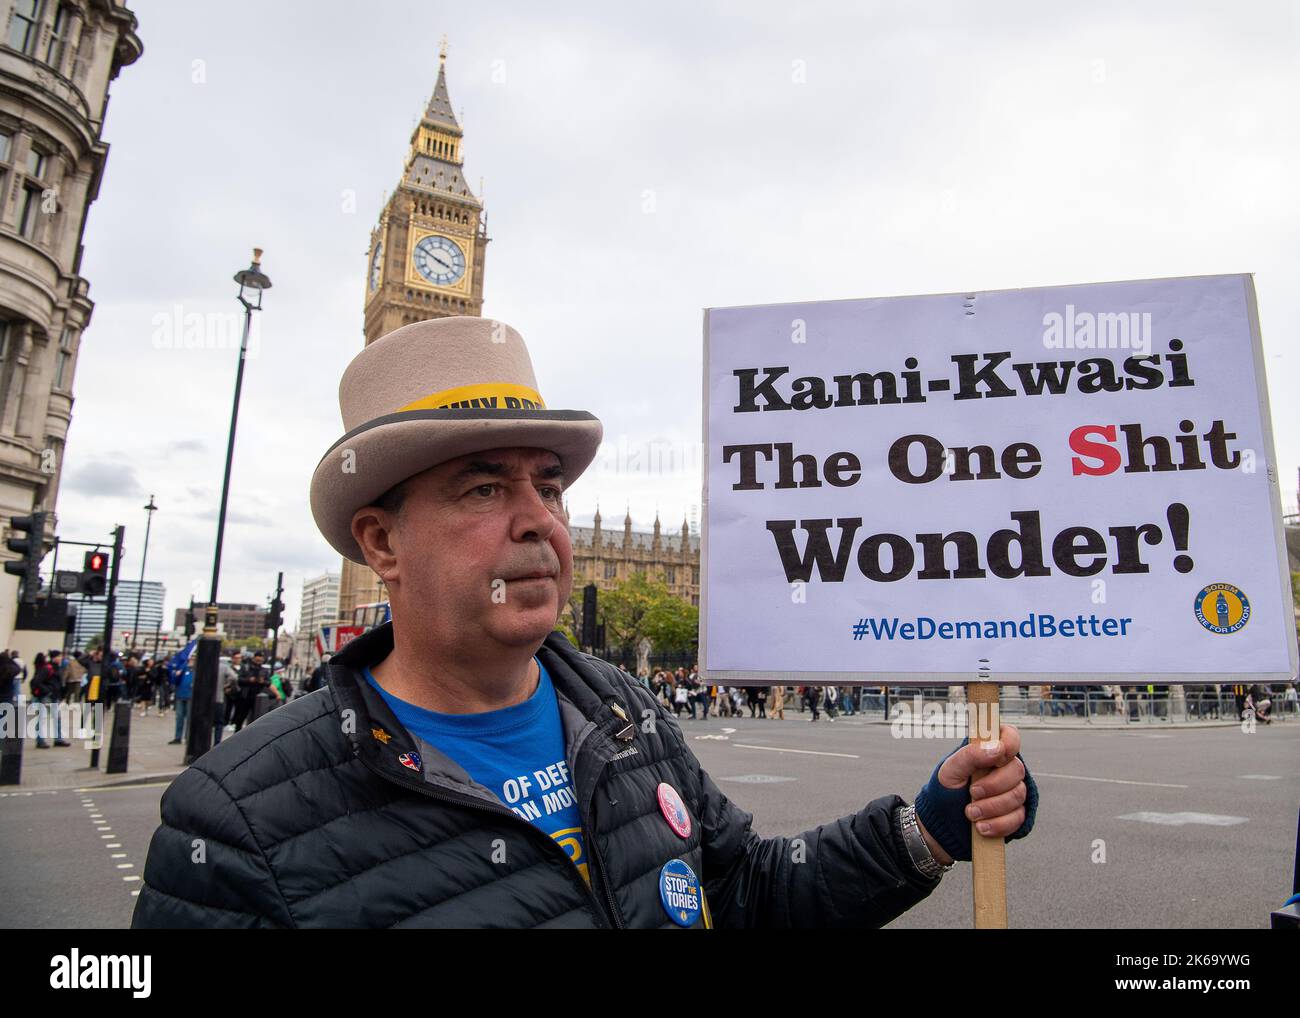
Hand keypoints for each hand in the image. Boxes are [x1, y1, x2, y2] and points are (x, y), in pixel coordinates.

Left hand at [912, 724, 1035, 863]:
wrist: (942, 825)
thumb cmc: (946, 791)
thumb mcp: (950, 770)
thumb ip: (970, 755)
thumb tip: (997, 747)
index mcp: (988, 753)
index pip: (1010, 736)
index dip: (1010, 742)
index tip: (999, 755)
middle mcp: (1003, 770)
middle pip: (1016, 769)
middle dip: (993, 785)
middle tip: (972, 793)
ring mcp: (1011, 792)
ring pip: (1018, 795)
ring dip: (992, 807)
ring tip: (970, 813)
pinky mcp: (1015, 815)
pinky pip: (1017, 818)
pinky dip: (998, 824)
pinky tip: (981, 827)